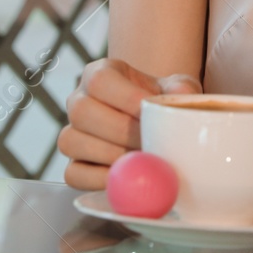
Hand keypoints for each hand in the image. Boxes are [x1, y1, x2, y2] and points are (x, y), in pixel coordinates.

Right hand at [58, 57, 199, 190]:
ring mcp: (70, 132)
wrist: (150, 125)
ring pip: (72, 142)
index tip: (151, 113)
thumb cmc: (160, 102)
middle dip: (120, 131)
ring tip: (141, 160)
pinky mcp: (72, 164)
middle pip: (82, 112)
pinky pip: (73, 174)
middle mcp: (78, 100)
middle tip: (150, 143)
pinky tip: (126, 178)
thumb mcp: (174, 88)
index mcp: (100, 73)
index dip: (126, 98)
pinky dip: (98, 179)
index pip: (101, 80)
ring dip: (111, 155)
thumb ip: (180, 89)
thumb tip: (181, 96)